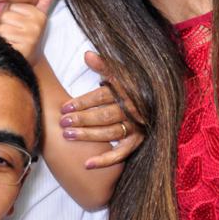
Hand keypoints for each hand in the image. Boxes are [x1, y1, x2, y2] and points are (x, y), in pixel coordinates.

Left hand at [0, 0, 59, 64]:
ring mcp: (30, 37)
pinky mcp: (23, 48)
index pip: (13, 6)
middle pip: (7, 16)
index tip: (20, 22)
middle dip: (7, 24)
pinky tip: (12, 45)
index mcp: (39, 15)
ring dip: (5, 34)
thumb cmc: (28, 33)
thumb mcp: (36, 15)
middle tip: (16, 31)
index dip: (12, 14)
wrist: (28, 57)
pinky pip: (4, 38)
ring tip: (13, 38)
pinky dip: (4, 42)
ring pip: (4, 27)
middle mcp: (37, 25)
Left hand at [60, 51, 144, 168]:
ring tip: (68, 136)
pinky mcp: (138, 142)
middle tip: (62, 123)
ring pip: (110, 133)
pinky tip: (87, 164)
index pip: (102, 96)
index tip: (64, 107)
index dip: (82, 102)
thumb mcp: (119, 71)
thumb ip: (103, 64)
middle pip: (104, 115)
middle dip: (82, 119)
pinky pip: (121, 154)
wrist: (156, 101)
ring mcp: (137, 127)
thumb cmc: (130, 84)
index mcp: (127, 90)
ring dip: (88, 136)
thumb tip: (87, 55)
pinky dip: (105, 160)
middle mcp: (134, 110)